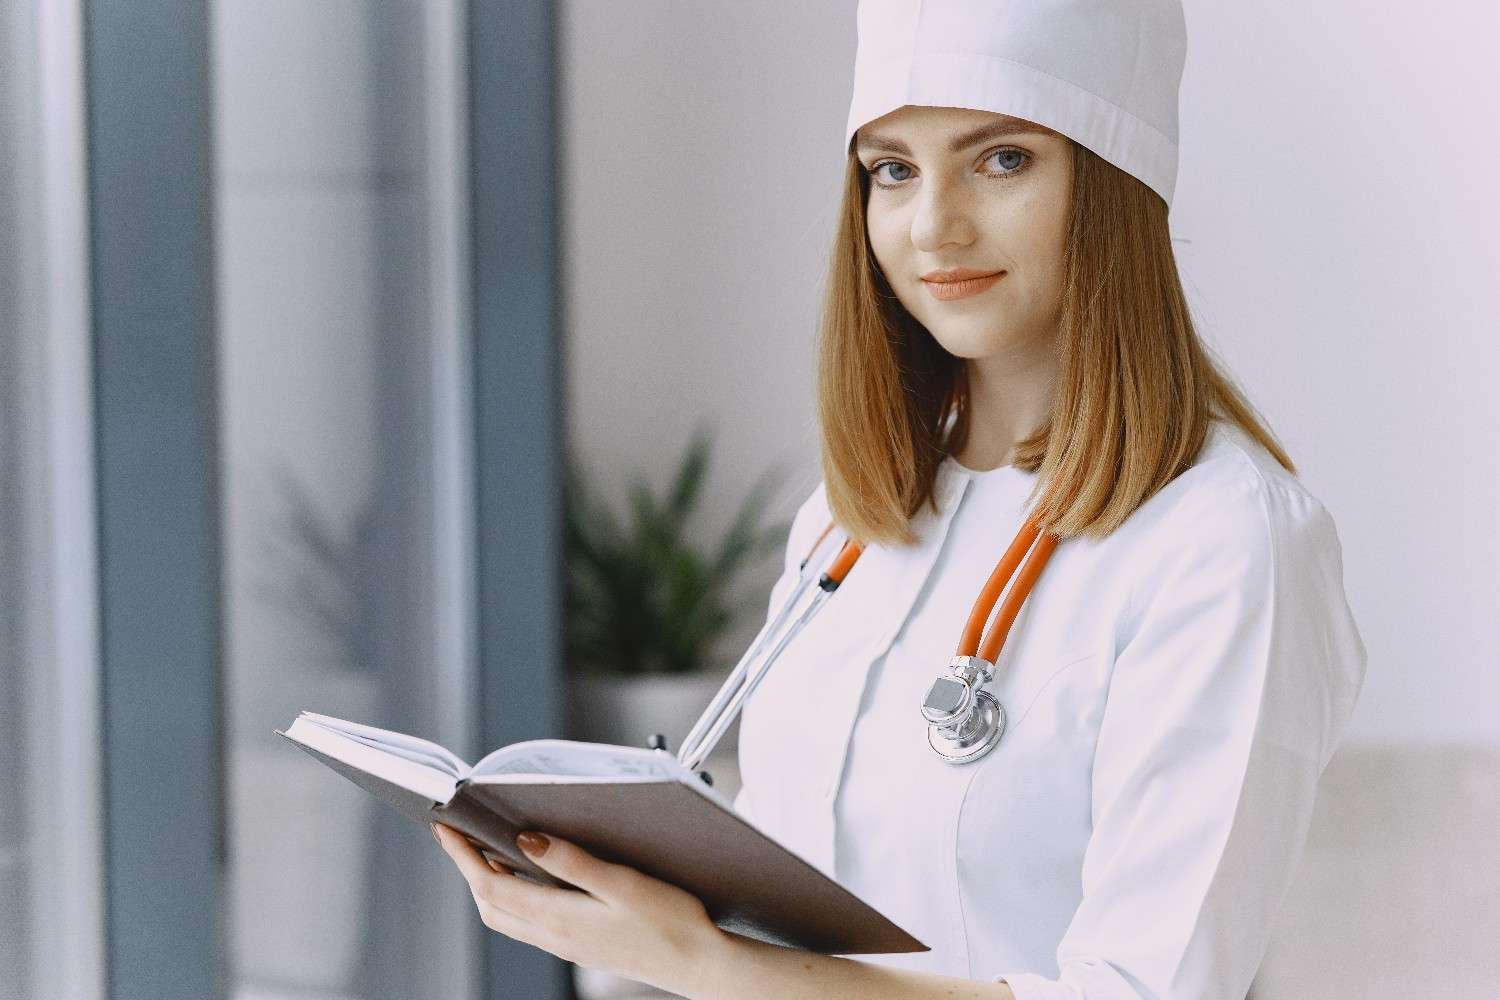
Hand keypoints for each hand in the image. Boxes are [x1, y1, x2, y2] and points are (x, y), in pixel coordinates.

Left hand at [431, 822, 725, 997]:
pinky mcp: (580, 946)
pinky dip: (514, 897)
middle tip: (460, 834)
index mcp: (559, 919)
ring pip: (507, 916)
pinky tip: (530, 877)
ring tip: (486, 849)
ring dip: (489, 883)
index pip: (490, 885)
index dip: (463, 856)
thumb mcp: (622, 883)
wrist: (700, 965)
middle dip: (468, 868)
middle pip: (490, 904)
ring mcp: (566, 945)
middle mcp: (554, 936)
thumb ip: (571, 862)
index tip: (445, 827)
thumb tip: (525, 840)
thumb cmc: (671, 923)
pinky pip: (529, 922)